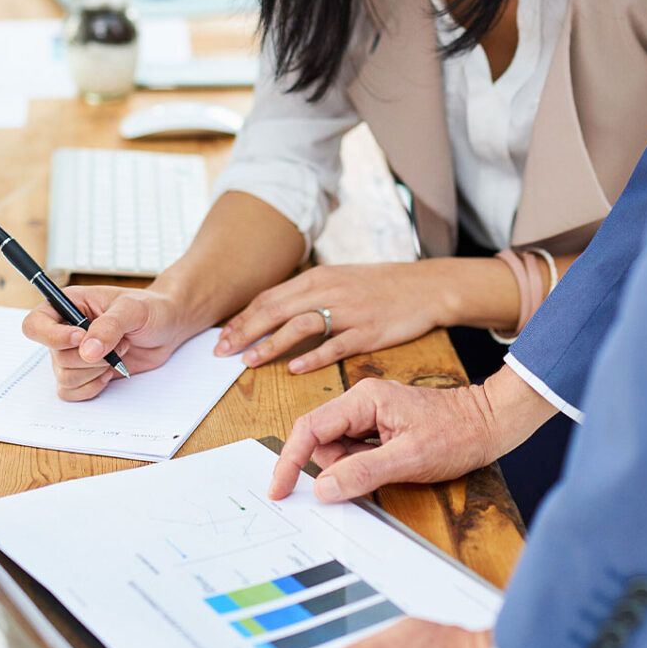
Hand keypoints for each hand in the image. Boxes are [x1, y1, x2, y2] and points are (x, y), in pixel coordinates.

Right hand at [22, 285, 187, 400]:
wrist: (166, 328)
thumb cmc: (149, 310)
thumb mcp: (133, 309)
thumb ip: (109, 326)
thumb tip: (87, 351)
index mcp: (68, 305)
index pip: (35, 324)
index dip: (52, 336)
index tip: (81, 337)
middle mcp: (65, 331)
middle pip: (55, 356)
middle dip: (92, 356)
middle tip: (121, 342)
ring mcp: (74, 355)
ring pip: (65, 377)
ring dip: (96, 371)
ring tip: (119, 353)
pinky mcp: (85, 374)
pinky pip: (71, 392)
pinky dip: (92, 387)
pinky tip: (111, 372)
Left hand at [214, 262, 454, 373]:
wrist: (424, 286)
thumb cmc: (379, 285)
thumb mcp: (339, 279)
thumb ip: (307, 293)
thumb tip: (273, 310)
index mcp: (318, 277)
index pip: (270, 297)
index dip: (243, 318)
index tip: (223, 336)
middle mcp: (328, 291)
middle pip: (276, 310)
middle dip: (245, 331)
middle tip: (222, 351)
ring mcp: (348, 312)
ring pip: (300, 326)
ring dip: (271, 344)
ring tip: (250, 361)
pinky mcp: (367, 332)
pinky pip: (335, 346)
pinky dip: (312, 357)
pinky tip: (294, 369)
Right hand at [270, 377, 499, 501]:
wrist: (492, 422)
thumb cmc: (458, 433)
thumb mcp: (410, 458)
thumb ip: (362, 472)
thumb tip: (323, 489)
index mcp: (363, 399)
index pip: (310, 429)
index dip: (290, 460)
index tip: (279, 489)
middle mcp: (361, 402)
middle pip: (321, 440)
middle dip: (334, 467)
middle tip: (371, 475)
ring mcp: (370, 414)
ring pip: (337, 448)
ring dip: (351, 468)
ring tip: (391, 467)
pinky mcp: (379, 427)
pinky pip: (354, 450)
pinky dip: (362, 466)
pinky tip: (389, 466)